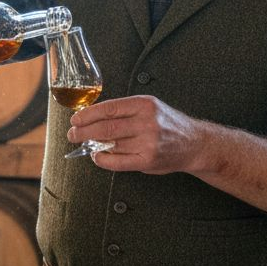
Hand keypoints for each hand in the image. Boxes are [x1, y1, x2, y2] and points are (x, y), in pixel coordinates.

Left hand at [66, 94, 200, 173]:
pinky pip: (118, 162)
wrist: (194, 143)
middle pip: (106, 127)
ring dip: (93, 145)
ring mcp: (148, 142)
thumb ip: (124, 111)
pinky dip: (103, 160)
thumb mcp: (149, 107)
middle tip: (72, 134)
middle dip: (83, 131)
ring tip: (85, 144)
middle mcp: (147, 122)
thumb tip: (92, 118)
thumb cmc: (167, 123)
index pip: (109, 108)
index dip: (88, 114)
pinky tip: (97, 156)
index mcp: (144, 104)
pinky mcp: (148, 160)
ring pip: (111, 144)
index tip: (75, 119)